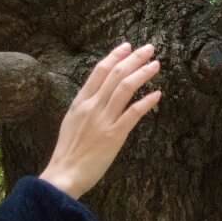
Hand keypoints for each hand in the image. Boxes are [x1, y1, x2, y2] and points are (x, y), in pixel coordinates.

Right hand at [38, 43, 161, 199]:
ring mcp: (103, 120)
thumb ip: (86, 107)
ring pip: (125, 88)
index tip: (127, 46)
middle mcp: (92, 106)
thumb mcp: (72, 121)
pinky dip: (146, 101)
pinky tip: (157, 94)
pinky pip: (133, 113)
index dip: (115, 56)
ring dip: (143, 74)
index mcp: (80, 102)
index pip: (99, 71)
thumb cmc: (68, 151)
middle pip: (116, 74)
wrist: (64, 174)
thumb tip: (100, 95)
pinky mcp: (114, 135)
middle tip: (149, 48)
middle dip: (134, 58)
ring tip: (156, 65)